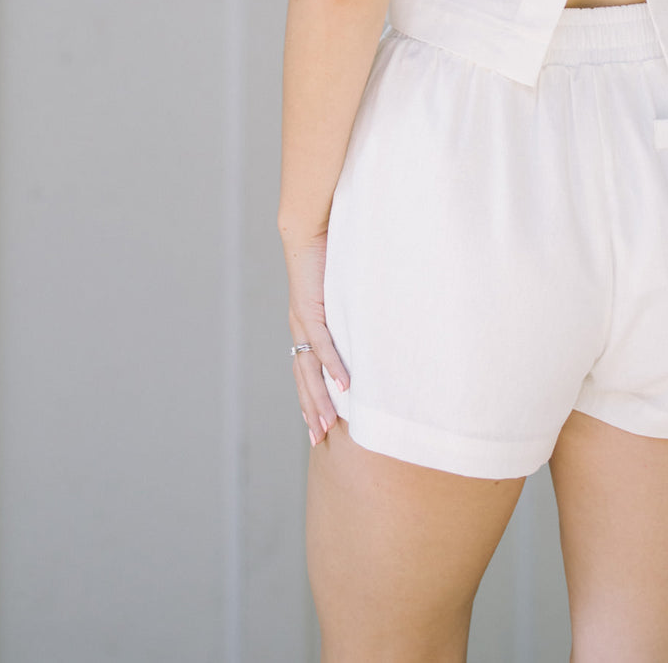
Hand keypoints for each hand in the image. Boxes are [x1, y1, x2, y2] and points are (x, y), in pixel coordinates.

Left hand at [281, 225, 350, 446]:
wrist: (308, 226)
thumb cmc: (326, 253)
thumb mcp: (338, 289)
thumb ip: (347, 309)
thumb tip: (368, 321)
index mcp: (304, 325)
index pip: (304, 371)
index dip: (309, 399)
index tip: (316, 426)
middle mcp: (300, 327)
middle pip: (303, 379)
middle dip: (310, 411)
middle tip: (318, 441)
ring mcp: (303, 320)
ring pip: (309, 370)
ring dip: (319, 400)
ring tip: (327, 426)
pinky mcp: (311, 308)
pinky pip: (323, 344)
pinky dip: (334, 367)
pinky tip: (345, 387)